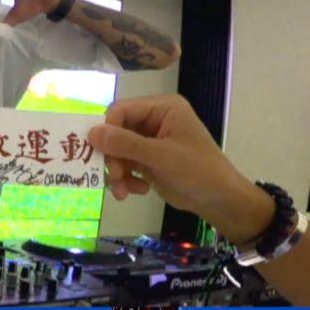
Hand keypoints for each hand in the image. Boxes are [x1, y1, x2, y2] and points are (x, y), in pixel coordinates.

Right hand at [87, 94, 274, 243]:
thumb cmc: (197, 172)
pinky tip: (138, 190)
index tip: (97, 153)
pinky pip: (125, 164)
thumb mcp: (161, 156)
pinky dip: (126, 179)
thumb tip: (91, 133)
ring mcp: (150, 140)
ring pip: (117, 151)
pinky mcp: (147, 159)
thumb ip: (126, 144)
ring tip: (124, 191)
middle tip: (115, 178)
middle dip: (113, 158)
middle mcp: (154, 119)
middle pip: (115, 132)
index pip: (121, 110)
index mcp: (162, 108)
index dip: (106, 130)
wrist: (218, 201)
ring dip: (118, 172)